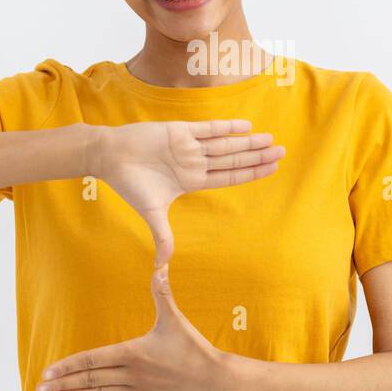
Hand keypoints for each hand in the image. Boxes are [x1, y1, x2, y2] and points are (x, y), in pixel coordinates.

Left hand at [36, 260, 228, 390]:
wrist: (214, 379)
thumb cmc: (193, 348)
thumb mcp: (174, 319)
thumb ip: (161, 293)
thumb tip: (159, 266)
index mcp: (132, 352)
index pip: (91, 359)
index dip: (68, 365)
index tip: (48, 371)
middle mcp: (131, 374)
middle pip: (89, 379)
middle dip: (63, 383)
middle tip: (40, 388)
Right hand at [89, 119, 283, 265]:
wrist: (109, 156)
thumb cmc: (129, 183)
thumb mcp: (150, 211)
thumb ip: (162, 234)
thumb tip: (163, 264)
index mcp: (192, 180)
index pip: (229, 177)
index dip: (250, 173)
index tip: (271, 169)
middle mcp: (195, 162)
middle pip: (233, 159)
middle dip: (257, 156)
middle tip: (282, 152)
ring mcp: (189, 146)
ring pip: (225, 145)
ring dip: (247, 142)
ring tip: (270, 139)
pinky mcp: (180, 130)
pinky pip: (208, 129)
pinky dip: (226, 127)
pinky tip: (246, 126)